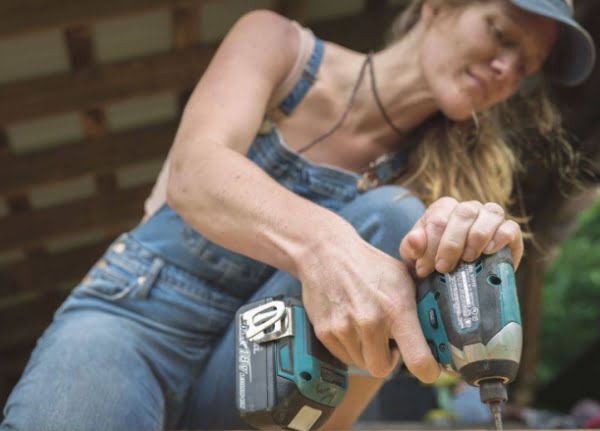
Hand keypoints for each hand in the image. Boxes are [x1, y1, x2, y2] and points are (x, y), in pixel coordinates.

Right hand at [298, 232, 440, 382]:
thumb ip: (419, 306)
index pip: (418, 359)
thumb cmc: (368, 265)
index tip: (429, 369)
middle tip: (388, 341)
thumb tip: (439, 330)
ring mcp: (344, 329)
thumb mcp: (403, 277)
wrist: (325, 253)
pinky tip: (351, 325)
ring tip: (367, 327)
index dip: (427, 371)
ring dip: (368, 351)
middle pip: (383, 369)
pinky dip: (350, 347)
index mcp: (396, 309)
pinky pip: (344, 356)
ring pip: (362, 363)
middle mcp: (370, 323)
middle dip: (388, 359)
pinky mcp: (325, 332)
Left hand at [399, 197, 523, 277]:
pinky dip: (500, 238)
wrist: (454, 278)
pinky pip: (510, 227)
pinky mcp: (510, 232)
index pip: (438, 218)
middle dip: (451, 243)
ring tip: (468, 258)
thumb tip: (414, 239)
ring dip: (477, 237)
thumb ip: (411, 247)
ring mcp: (491, 217)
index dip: (430, 244)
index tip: (425, 268)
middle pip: (464, 213)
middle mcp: (469, 208)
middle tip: (444, 268)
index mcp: (444, 208)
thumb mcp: (415, 257)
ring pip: (490, 213)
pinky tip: (489, 251)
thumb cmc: (433, 262)